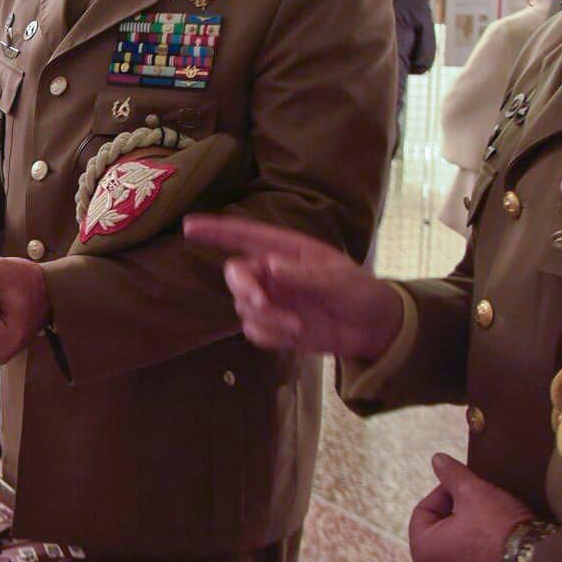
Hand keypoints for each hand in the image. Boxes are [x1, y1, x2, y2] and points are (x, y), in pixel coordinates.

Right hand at [183, 213, 402, 359]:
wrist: (373, 329)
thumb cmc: (359, 291)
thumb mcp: (339, 279)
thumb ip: (305, 273)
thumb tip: (270, 265)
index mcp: (284, 250)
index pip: (243, 236)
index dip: (214, 230)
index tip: (188, 226)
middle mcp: (270, 272)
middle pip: (235, 274)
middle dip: (244, 288)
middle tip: (262, 302)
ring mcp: (270, 300)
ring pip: (243, 307)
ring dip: (266, 318)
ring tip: (298, 325)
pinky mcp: (273, 326)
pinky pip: (255, 331)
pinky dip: (271, 335)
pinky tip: (295, 334)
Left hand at [408, 453, 534, 561]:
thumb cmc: (499, 528)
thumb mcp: (474, 492)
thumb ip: (452, 475)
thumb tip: (436, 459)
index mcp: (424, 551)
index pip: (424, 510)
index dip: (444, 492)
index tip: (466, 485)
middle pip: (441, 530)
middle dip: (458, 512)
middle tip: (479, 501)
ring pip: (460, 548)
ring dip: (472, 532)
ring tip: (491, 518)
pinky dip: (485, 552)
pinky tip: (502, 540)